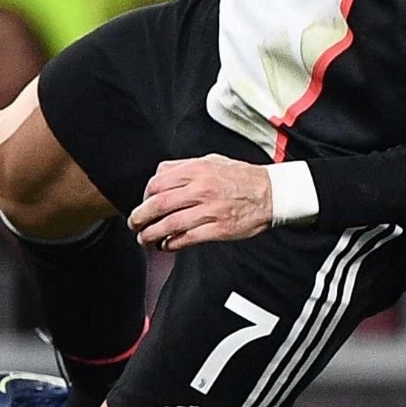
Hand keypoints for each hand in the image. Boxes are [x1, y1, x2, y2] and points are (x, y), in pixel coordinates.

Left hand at [132, 155, 273, 248]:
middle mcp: (201, 189)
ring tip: (145, 239)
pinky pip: (188, 239)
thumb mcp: (211, 161)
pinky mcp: (219, 229)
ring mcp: (210, 210)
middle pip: (158, 205)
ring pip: (170, 224)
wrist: (271, 193)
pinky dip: (172, 244)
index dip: (144, 197)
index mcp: (196, 170)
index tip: (143, 205)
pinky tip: (166, 245)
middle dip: (140, 218)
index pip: (157, 183)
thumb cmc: (240, 176)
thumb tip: (159, 175)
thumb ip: (184, 167)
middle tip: (134, 225)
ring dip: (152, 234)